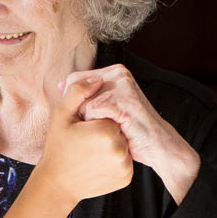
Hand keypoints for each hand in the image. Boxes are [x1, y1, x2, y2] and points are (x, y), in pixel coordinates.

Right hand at [35, 75, 132, 206]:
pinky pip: (124, 161)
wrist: (57, 185)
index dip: (95, 120)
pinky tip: (97, 165)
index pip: (110, 114)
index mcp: (106, 130)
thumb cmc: (57, 148)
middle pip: (118, 129)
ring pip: (123, 145)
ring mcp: (124, 165)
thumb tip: (96, 79)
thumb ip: (78, 92)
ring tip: (90, 155)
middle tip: (85, 143)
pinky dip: (114, 162)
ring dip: (110, 147)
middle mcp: (119, 148)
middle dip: (104, 133)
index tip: (83, 131)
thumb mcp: (61, 116)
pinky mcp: (126, 177)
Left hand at [63, 65, 200, 202]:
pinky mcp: (123, 100)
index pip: (75, 80)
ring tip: (108, 127)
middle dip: (82, 112)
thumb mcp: (105, 107)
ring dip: (90, 121)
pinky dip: (98, 125)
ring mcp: (122, 86)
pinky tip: (113, 130)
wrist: (156, 146)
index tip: (85, 116)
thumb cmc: (128, 129)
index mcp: (114, 72)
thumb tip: (60, 85)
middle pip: (77, 91)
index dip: (73, 101)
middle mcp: (119, 74)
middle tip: (99, 124)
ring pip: (83, 103)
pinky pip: (93, 111)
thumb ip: (85, 94)